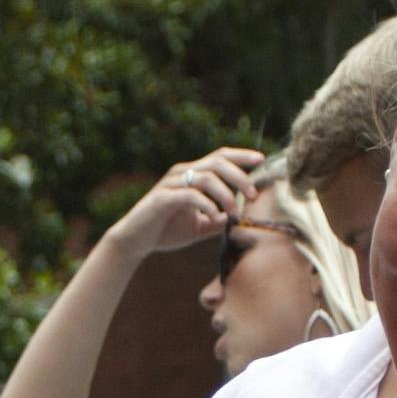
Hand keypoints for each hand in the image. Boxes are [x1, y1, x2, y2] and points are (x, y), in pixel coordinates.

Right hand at [107, 149, 259, 262]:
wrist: (135, 241)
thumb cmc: (166, 231)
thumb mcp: (200, 226)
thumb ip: (219, 219)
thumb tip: (243, 219)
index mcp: (191, 175)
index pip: (220, 156)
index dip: (241, 156)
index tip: (261, 160)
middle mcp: (182, 173)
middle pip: (217, 162)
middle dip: (239, 176)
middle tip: (253, 194)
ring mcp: (171, 184)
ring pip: (206, 176)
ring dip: (225, 192)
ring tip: (235, 210)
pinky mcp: (162, 199)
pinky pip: (190, 195)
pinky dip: (207, 205)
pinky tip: (215, 217)